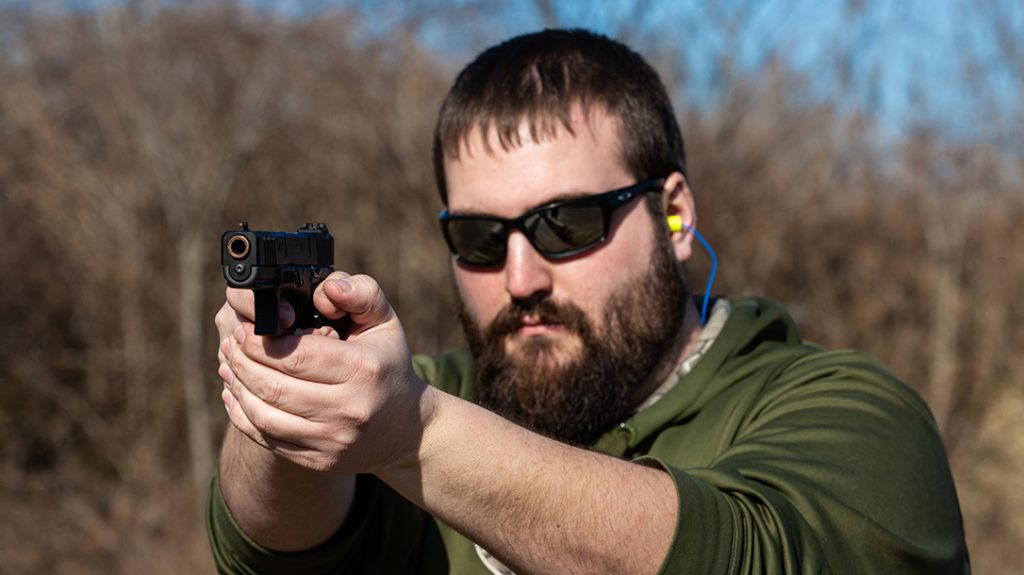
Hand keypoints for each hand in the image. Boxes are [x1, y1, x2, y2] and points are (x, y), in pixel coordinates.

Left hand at [218, 273, 432, 475]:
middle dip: (242, 362)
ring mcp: (333, 440)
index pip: (296, 356)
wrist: (404, 429)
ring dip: (237, 388)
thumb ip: (360, 292)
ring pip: (264, 416)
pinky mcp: (319, 461)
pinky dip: (243, 416)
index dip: (260, 342)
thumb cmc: (387, 365)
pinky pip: (268, 439)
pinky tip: (235, 394)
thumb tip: (327, 287)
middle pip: (274, 387)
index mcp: (363, 370)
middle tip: (231, 344)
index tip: (245, 328)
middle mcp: (349, 409)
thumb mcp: (384, 322)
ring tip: (229, 366)